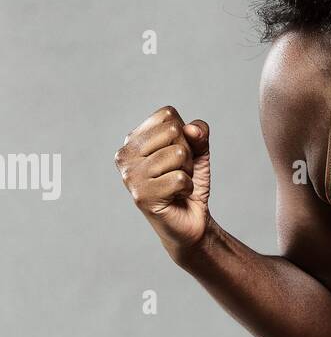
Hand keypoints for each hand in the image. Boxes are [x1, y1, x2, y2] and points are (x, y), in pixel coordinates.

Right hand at [114, 106, 210, 260]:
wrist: (191, 221)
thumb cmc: (188, 184)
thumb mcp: (198, 152)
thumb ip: (199, 133)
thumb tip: (191, 129)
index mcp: (133, 140)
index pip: (168, 115)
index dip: (184, 134)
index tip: (177, 157)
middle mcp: (126, 155)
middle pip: (174, 131)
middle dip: (187, 154)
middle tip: (178, 173)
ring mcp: (131, 176)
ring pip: (178, 154)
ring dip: (187, 172)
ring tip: (176, 186)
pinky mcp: (142, 196)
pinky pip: (180, 178)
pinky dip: (187, 187)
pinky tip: (177, 197)